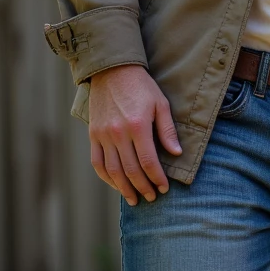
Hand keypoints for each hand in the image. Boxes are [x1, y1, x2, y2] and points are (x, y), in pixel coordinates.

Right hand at [88, 64, 181, 205]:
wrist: (112, 70)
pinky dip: (106, 177)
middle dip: (143, 187)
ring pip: (113, 171)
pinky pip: (97, 162)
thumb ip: (167, 130)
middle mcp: (118, 133)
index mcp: (138, 126)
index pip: (148, 161)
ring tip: (135, 199)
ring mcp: (103, 135)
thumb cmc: (141, 87)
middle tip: (152, 197)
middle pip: (130, 170)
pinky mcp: (93, 134)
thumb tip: (177, 154)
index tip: (164, 188)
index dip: (157, 178)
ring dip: (124, 188)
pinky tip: (116, 185)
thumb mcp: (161, 104)